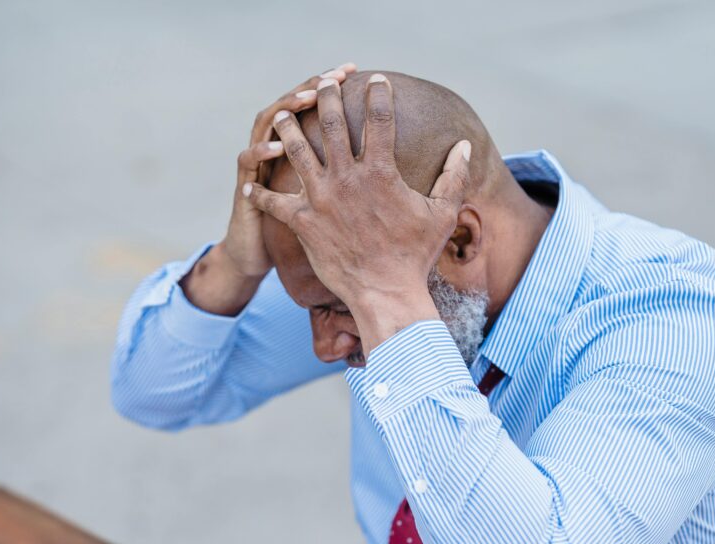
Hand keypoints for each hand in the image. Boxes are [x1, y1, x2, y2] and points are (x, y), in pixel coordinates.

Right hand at [179, 63, 356, 315]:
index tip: (357, 72)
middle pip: (293, 105)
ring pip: (266, 125)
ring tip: (306, 98)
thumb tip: (389, 168)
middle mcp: (277, 148)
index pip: (317, 107)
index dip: (333, 88)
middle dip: (314, 88)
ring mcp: (259, 165)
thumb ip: (346, 176)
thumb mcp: (322, 198)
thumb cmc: (297, 229)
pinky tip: (277, 148)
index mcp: (299, 150)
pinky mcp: (246, 189)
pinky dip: (259, 153)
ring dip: (285, 110)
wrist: (257, 253)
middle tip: (336, 76)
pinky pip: (248, 164)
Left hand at [245, 73, 471, 353]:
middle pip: (330, 123)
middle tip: (321, 83)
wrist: (386, 292)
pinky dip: (260, 194)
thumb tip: (465, 145)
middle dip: (325, 96)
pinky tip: (250, 185)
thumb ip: (453, 176)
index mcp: (380, 171)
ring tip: (282, 115)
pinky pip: (274, 203)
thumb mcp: (442, 213)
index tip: (376, 80)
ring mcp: (322, 198)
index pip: (379, 119)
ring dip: (287, 130)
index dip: (378, 94)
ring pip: (296, 152)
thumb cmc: (416, 255)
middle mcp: (347, 178)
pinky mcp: (303, 222)